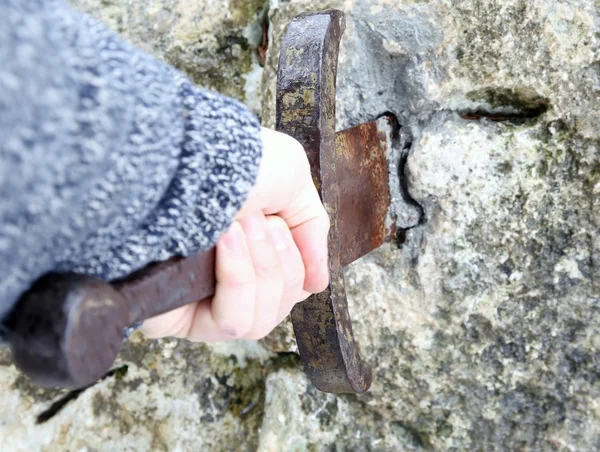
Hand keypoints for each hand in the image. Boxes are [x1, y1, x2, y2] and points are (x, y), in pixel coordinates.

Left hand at [140, 128, 329, 340]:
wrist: (188, 154)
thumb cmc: (234, 160)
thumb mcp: (292, 179)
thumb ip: (310, 230)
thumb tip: (317, 283)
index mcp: (252, 254)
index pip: (290, 289)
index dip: (296, 268)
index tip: (281, 229)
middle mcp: (226, 281)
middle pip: (279, 307)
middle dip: (279, 261)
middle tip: (261, 220)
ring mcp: (201, 302)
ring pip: (259, 322)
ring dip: (261, 270)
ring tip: (239, 226)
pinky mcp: (175, 316)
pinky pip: (229, 322)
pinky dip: (238, 280)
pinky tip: (225, 241)